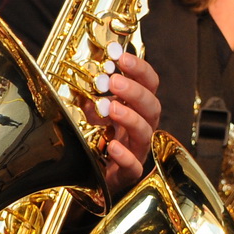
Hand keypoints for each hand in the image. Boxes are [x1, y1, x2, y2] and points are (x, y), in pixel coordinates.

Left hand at [80, 54, 161, 197]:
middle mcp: (140, 127)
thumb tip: (82, 64)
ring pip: (145, 134)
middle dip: (134, 92)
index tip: (122, 57)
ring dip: (130, 118)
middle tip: (114, 81)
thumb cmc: (90, 138)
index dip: (140, 69)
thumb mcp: (88, 109)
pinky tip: (113, 146)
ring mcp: (135, 150)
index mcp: (134, 108)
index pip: (149, 84)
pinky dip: (125, 155)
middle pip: (152, 107)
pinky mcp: (126, 174)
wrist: (84, 176)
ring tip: (111, 108)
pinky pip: (133, 166)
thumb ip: (89, 91)